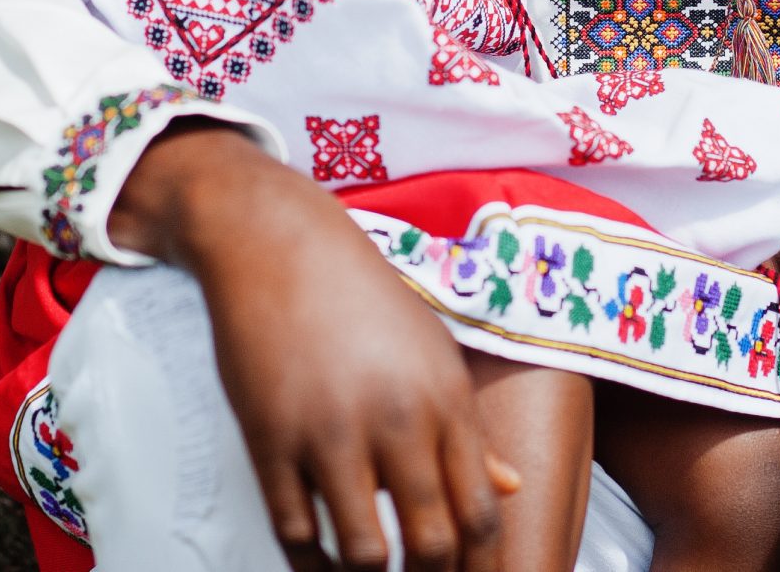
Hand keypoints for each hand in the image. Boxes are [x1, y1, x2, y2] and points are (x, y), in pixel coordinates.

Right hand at [114, 126, 510, 569]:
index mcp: (445, 399)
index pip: (480, 513)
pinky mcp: (270, 438)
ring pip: (365, 553)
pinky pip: (295, 532)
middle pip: (432, 545)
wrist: (275, 241)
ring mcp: (331, 432)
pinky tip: (320, 561)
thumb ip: (467, 426)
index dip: (478, 568)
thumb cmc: (360, 293)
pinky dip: (310, 563)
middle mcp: (397, 419)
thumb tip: (509, 486)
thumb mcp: (431, 349)